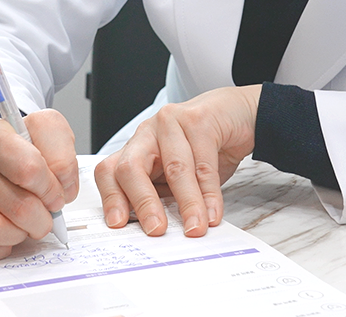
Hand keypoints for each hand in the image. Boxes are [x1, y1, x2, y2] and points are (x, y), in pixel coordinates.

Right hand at [0, 109, 78, 262]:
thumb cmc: (21, 147)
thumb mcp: (47, 131)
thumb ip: (62, 153)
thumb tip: (61, 188)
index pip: (28, 170)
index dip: (51, 189)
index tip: (55, 192)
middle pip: (16, 206)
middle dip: (42, 217)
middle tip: (45, 213)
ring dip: (20, 234)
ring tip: (25, 223)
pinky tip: (6, 233)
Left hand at [94, 85, 260, 238]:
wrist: (236, 113)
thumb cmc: (202, 148)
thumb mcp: (175, 177)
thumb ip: (162, 196)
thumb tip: (154, 231)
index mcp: (135, 148)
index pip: (109, 172)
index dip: (111, 199)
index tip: (118, 224)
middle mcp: (147, 133)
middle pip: (132, 167)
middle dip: (143, 202)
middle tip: (156, 230)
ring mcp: (171, 122)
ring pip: (174, 168)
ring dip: (187, 203)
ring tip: (194, 228)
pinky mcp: (199, 119)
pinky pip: (203, 164)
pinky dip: (210, 194)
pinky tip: (213, 213)